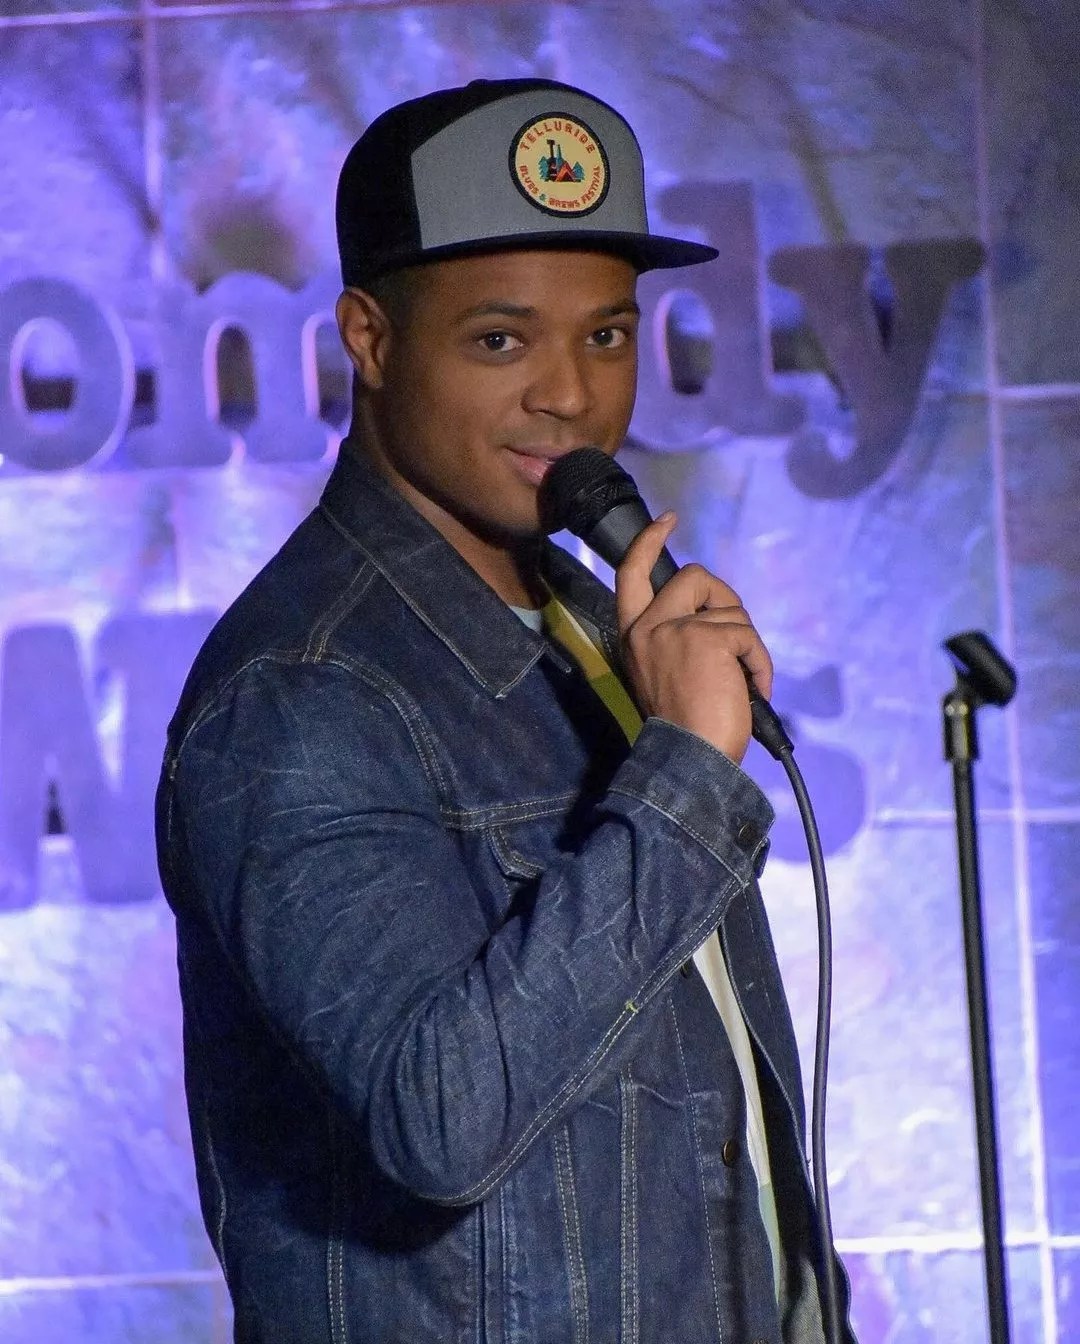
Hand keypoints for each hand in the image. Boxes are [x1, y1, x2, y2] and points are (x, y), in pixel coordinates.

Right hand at [614, 512, 772, 763]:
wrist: (689, 758)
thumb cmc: (684, 727)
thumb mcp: (664, 672)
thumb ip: (675, 637)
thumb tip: (712, 614)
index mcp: (632, 635)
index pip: (632, 574)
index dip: (649, 542)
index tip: (668, 521)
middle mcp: (647, 626)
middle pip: (695, 577)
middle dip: (725, 600)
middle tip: (736, 639)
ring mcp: (675, 629)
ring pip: (730, 610)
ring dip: (748, 646)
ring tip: (744, 683)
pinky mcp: (707, 638)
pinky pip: (748, 636)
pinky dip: (760, 664)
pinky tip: (754, 690)